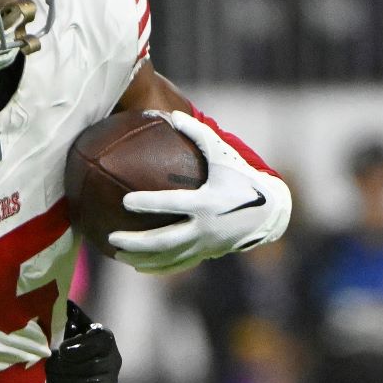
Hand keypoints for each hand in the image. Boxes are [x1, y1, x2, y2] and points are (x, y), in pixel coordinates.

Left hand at [47, 301, 120, 382]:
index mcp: (105, 337)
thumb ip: (65, 312)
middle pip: (93, 366)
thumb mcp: (68, 321)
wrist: (75, 358)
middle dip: (67, 368)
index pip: (99, 342)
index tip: (61, 349)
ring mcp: (111, 380)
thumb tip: (57, 300)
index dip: (80, 348)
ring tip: (48, 381)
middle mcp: (114, 359)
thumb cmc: (68, 335)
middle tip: (47, 367)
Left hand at [108, 110, 291, 273]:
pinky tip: (138, 266)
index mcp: (207, 202)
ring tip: (117, 256)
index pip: (172, 204)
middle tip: (112, 238)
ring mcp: (206, 245)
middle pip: (164, 241)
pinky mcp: (208, 254)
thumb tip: (172, 114)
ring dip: (142, 259)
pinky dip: (158, 268)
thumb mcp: (223, 154)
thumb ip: (198, 134)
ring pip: (168, 258)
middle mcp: (205, 228)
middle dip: (136, 242)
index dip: (148, 203)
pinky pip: (179, 264)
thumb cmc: (242, 177)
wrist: (270, 211)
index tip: (125, 201)